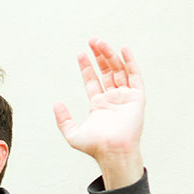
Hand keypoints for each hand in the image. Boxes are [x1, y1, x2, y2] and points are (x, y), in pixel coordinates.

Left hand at [52, 40, 145, 189]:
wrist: (113, 151)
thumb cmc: (95, 147)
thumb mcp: (72, 133)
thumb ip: (63, 119)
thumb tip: (56, 103)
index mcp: (99, 106)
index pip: (93, 81)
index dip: (87, 67)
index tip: (81, 54)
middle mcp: (113, 100)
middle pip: (106, 72)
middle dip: (99, 56)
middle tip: (92, 41)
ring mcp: (125, 98)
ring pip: (118, 71)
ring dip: (110, 56)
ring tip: (100, 42)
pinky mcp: (137, 98)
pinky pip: (135, 76)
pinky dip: (130, 62)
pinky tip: (123, 49)